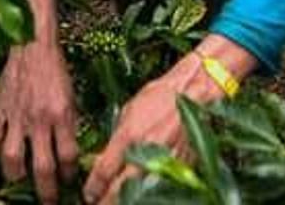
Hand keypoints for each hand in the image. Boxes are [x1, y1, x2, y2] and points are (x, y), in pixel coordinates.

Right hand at [0, 0, 79, 204]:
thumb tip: (70, 153)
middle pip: (42, 167)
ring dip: (16, 174)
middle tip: (49, 200)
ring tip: (19, 180)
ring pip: (12, 158)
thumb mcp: (72, 98)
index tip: (70, 182)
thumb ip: (69, 125)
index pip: (68, 158)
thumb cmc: (56, 70)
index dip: (70, 175)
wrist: (32, 44)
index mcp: (62, 116)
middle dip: (47, 191)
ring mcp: (17, 115)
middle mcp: (39, 120)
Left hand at [82, 35, 257, 203]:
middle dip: (106, 202)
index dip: (92, 188)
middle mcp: (145, 152)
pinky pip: (163, 187)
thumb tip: (102, 160)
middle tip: (100, 203)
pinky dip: (152, 194)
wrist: (194, 91)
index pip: (103, 172)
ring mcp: (165, 162)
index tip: (89, 194)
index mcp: (128, 136)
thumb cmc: (160, 96)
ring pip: (142, 195)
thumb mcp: (129, 112)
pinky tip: (145, 194)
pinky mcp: (183, 168)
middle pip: (120, 191)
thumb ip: (116, 139)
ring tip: (119, 201)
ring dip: (127, 201)